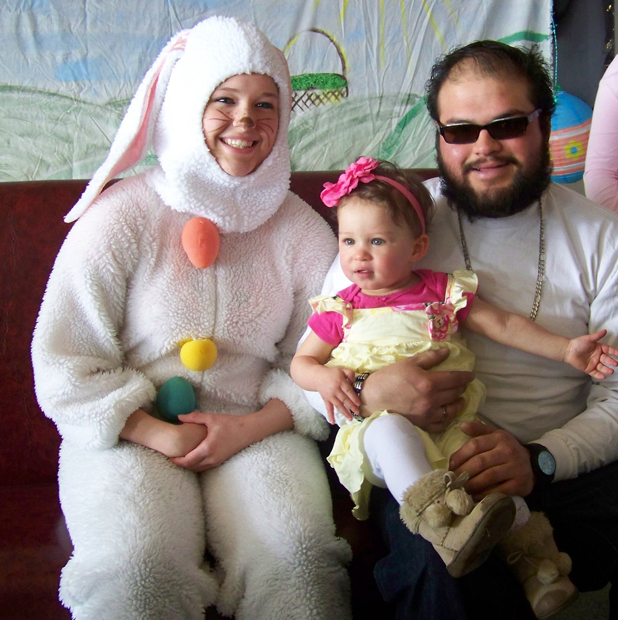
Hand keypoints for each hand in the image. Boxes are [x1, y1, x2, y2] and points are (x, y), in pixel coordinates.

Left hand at [170, 399, 292, 471]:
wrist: (249, 431)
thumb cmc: (231, 424)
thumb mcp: (212, 418)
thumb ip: (194, 417)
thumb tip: (178, 417)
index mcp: (208, 448)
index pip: (187, 460)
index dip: (176, 461)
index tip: (168, 456)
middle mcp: (211, 458)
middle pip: (191, 467)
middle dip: (180, 464)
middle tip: (170, 458)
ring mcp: (217, 461)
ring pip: (197, 469)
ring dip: (188, 466)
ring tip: (179, 459)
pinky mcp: (220, 461)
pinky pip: (204, 467)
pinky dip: (196, 465)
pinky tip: (192, 458)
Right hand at [317, 367, 358, 423]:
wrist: (317, 376)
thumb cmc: (332, 373)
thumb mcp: (341, 369)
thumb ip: (349, 373)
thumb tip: (354, 381)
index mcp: (340, 382)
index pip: (348, 391)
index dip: (353, 397)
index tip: (359, 403)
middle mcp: (335, 390)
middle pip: (344, 399)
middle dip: (351, 406)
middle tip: (358, 412)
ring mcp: (330, 396)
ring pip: (338, 405)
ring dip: (344, 412)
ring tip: (350, 418)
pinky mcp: (326, 400)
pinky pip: (328, 408)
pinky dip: (330, 415)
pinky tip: (333, 422)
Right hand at [361, 348, 472, 431]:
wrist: (372, 398)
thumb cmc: (388, 378)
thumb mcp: (409, 363)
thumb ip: (430, 358)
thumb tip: (447, 352)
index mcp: (429, 382)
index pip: (455, 379)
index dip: (465, 376)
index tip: (471, 375)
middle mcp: (431, 400)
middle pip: (455, 393)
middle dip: (462, 387)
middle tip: (463, 384)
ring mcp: (428, 414)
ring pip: (452, 409)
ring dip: (458, 402)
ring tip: (459, 398)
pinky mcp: (423, 424)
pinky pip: (442, 423)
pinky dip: (448, 417)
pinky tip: (448, 412)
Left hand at [448, 420, 533, 497]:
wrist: (533, 465)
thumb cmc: (506, 450)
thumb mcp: (495, 435)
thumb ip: (478, 429)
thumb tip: (462, 425)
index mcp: (499, 438)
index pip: (475, 445)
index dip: (460, 456)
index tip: (450, 465)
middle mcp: (508, 451)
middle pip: (480, 462)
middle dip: (463, 471)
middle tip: (453, 480)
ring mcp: (515, 468)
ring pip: (488, 476)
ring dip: (472, 484)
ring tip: (461, 488)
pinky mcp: (520, 484)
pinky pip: (499, 490)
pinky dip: (485, 494)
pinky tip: (475, 495)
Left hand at [565, 329, 617, 378]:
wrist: (568, 350)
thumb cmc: (578, 343)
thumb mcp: (588, 339)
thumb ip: (597, 336)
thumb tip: (605, 330)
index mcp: (599, 348)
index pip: (609, 350)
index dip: (615, 352)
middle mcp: (598, 356)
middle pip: (606, 359)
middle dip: (611, 362)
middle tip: (616, 364)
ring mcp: (594, 363)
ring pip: (602, 367)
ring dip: (607, 369)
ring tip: (611, 371)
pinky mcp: (588, 369)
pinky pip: (595, 373)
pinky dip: (599, 375)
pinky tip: (603, 376)